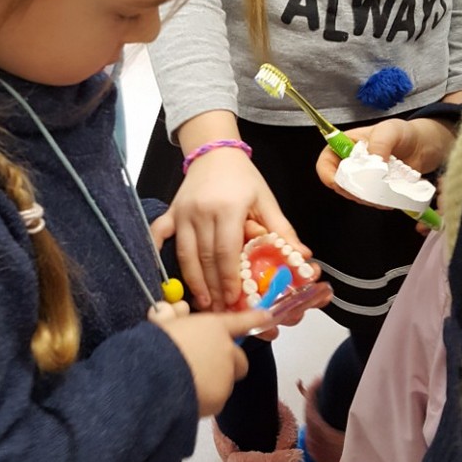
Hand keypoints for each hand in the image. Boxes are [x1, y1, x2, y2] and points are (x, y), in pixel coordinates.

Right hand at [147, 304, 271, 416]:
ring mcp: (226, 375)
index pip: (240, 321)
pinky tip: (186, 396)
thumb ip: (177, 321)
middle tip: (204, 367)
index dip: (255, 319)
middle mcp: (226, 349)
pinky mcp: (221, 398)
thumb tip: (175, 312)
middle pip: (238, 360)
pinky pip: (215, 400)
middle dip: (227, 365)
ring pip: (225, 381)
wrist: (155, 376)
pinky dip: (205, 399)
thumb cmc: (156, 346)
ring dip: (213, 382)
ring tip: (187, 382)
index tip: (267, 316)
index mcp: (214, 327)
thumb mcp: (165, 325)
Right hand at [150, 150, 309, 310]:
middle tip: (220, 309)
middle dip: (213, 287)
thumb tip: (303, 255)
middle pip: (205, 258)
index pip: (226, 251)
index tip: (234, 299)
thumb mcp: (266, 199)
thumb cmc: (243, 177)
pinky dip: (158, 254)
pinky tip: (165, 275)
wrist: (215, 152)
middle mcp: (202, 212)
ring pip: (185, 254)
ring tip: (203, 302)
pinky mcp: (171, 212)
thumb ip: (282, 228)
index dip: (228, 278)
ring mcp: (183, 212)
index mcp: (228, 208)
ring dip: (193, 281)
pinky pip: (159, 235)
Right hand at [316, 117, 456, 205]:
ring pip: (355, 195)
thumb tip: (372, 162)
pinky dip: (378, 203)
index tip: (339, 184)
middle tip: (368, 192)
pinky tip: (390, 200)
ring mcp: (364, 179)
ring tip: (384, 195)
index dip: (327, 174)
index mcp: (346, 145)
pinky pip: (371, 201)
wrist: (426, 145)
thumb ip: (380, 143)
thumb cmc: (404, 133)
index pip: (326, 161)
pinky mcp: (376, 190)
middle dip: (351, 191)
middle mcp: (351, 163)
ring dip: (367, 199)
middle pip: (339, 183)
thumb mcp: (390, 130)